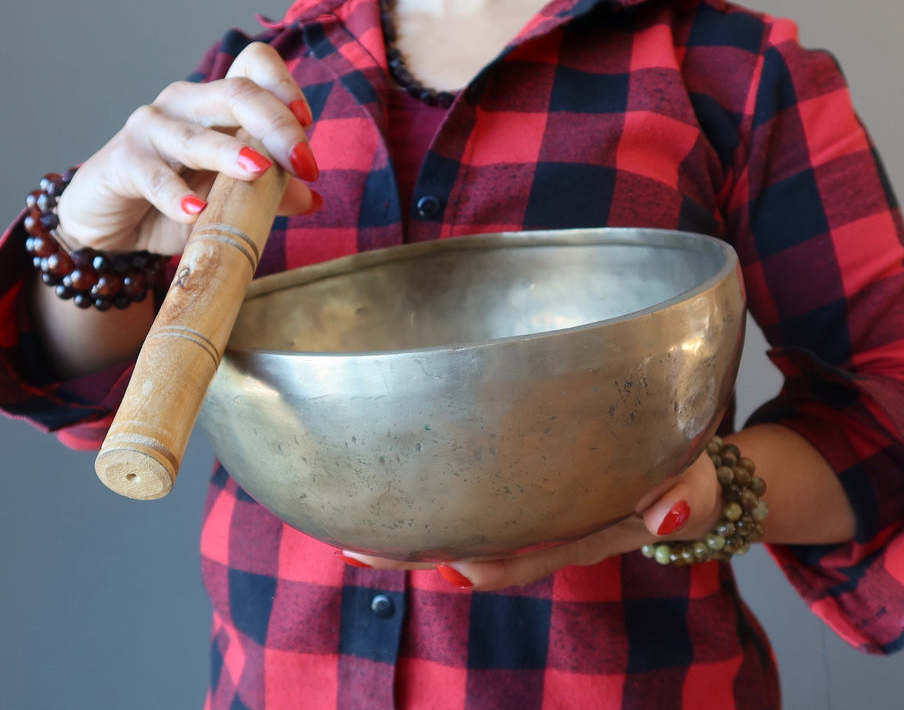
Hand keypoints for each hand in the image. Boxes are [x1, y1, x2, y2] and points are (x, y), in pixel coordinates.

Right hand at [55, 42, 318, 255]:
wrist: (110, 223)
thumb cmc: (175, 201)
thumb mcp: (230, 202)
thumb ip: (268, 195)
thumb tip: (313, 199)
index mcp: (217, 104)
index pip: (254, 65)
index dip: (284, 86)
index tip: (307, 124)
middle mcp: (186, 104)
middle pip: (237, 93)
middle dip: (277, 125)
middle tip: (304, 163)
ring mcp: (151, 129)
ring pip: (197, 136)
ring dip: (230, 154)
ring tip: (258, 171)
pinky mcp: (124, 162)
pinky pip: (154, 177)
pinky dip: (176, 195)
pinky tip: (194, 212)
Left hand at [343, 449, 722, 590]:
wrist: (679, 483)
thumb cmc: (682, 485)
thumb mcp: (691, 491)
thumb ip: (685, 498)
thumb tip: (667, 512)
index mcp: (576, 536)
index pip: (518, 557)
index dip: (478, 563)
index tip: (441, 562)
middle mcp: (540, 530)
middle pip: (469, 550)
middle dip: (414, 552)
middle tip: (357, 549)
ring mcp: (526, 511)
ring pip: (460, 526)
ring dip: (410, 526)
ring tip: (350, 522)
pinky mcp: (519, 486)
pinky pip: (468, 496)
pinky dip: (430, 494)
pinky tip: (391, 479)